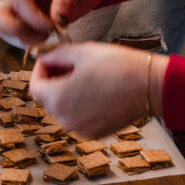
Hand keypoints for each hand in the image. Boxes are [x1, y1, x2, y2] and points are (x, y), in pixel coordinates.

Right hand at [0, 0, 105, 45]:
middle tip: (39, 33)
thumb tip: (58, 20)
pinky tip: (51, 36)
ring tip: (48, 34)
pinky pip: (22, 35)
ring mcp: (24, 9)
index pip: (19, 3)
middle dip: (14, 30)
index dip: (32, 18)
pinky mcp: (32, 21)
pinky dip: (32, 40)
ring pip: (7, 29)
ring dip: (26, 37)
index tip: (51, 26)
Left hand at [30, 43, 166, 136]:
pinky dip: (81, 104)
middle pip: (48, 98)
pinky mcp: (96, 133)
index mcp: (57, 99)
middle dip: (54, 80)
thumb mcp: (81, 51)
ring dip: (67, 92)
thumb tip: (46, 60)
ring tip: (86, 75)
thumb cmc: (116, 66)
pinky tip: (98, 89)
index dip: (41, 70)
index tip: (52, 59)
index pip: (35, 86)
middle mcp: (65, 119)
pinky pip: (79, 117)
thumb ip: (56, 55)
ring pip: (64, 108)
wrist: (149, 85)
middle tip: (70, 64)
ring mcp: (81, 129)